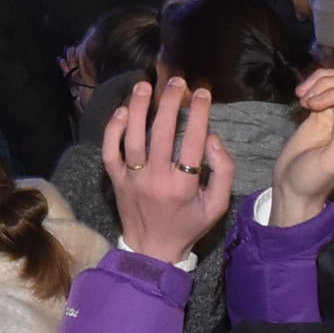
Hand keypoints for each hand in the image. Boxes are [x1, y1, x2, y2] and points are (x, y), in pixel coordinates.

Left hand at [101, 77, 236, 266]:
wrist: (152, 251)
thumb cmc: (189, 225)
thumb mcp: (218, 205)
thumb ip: (223, 171)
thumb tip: (211, 138)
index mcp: (183, 186)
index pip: (192, 140)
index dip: (199, 113)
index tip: (202, 93)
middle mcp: (156, 180)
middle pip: (161, 132)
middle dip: (170, 102)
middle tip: (176, 82)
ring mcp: (132, 179)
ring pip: (133, 137)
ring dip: (139, 108)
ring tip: (145, 84)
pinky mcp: (116, 180)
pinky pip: (110, 151)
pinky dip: (113, 130)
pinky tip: (123, 111)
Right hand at [271, 67, 333, 225]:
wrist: (292, 185)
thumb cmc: (313, 180)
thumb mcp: (329, 162)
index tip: (315, 106)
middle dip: (330, 85)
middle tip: (308, 102)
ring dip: (321, 82)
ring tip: (302, 98)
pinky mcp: (325, 110)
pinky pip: (326, 86)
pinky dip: (313, 84)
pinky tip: (300, 95)